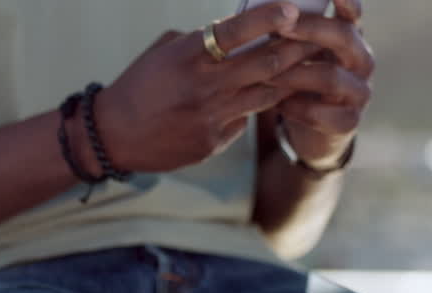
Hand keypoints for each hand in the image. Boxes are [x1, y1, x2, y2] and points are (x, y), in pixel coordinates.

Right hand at [94, 2, 321, 173]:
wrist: (114, 136)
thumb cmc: (140, 85)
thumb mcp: (166, 52)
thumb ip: (202, 42)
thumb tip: (240, 31)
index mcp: (187, 57)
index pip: (233, 32)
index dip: (267, 19)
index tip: (291, 10)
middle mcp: (203, 87)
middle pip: (265, 65)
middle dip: (296, 49)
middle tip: (317, 37)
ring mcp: (211, 117)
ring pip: (266, 94)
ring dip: (286, 79)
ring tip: (303, 66)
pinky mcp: (213, 141)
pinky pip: (245, 119)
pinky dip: (254, 107)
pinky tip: (260, 99)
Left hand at [266, 0, 373, 167]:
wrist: (313, 128)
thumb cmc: (301, 80)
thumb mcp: (298, 54)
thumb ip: (290, 34)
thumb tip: (266, 13)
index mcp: (350, 37)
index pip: (353, 13)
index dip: (347, 1)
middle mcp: (362, 60)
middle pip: (344, 36)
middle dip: (310, 29)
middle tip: (280, 27)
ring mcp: (360, 91)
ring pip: (330, 77)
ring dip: (293, 74)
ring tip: (265, 75)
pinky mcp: (350, 121)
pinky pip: (321, 113)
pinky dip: (296, 108)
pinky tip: (279, 106)